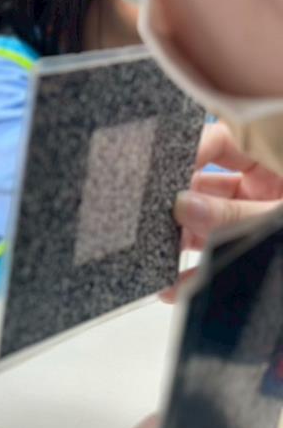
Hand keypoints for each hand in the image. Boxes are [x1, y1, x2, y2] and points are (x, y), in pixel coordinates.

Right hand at [162, 123, 282, 300]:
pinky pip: (225, 253)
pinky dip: (202, 271)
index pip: (221, 141)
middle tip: (156, 224)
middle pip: (208, 185)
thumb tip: (184, 209)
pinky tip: (179, 286)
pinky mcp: (259, 246)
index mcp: (275, 153)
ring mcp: (261, 214)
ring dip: (186, 242)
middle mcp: (267, 180)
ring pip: (212, 222)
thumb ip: (237, 215)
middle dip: (181, 207)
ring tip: (160, 259)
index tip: (162, 175)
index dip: (190, 154)